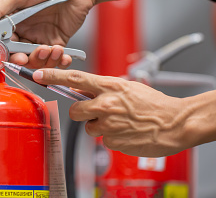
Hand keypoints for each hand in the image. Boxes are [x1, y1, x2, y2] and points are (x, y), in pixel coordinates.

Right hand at [0, 0, 94, 68]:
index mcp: (13, 20)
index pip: (2, 42)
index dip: (1, 52)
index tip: (3, 56)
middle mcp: (26, 31)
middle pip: (18, 55)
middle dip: (22, 59)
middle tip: (25, 57)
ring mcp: (41, 38)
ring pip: (36, 60)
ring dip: (42, 59)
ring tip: (50, 49)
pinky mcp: (58, 43)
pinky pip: (54, 59)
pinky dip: (58, 61)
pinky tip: (62, 54)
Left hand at [33, 68, 193, 156]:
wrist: (176, 123)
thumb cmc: (155, 104)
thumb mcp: (128, 87)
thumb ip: (104, 89)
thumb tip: (82, 90)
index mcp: (110, 86)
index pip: (75, 78)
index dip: (54, 76)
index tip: (39, 74)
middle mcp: (107, 104)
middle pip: (75, 110)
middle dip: (82, 113)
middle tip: (97, 113)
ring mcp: (109, 124)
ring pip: (89, 127)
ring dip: (100, 127)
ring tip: (121, 123)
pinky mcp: (113, 141)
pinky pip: (103, 140)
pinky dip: (112, 138)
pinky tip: (127, 133)